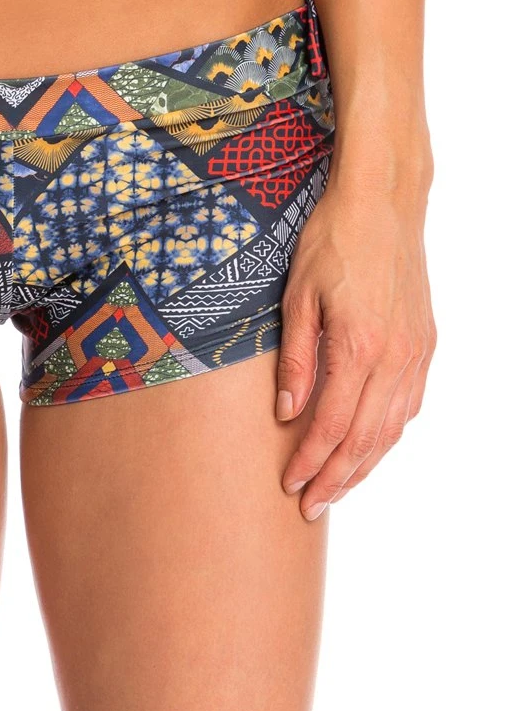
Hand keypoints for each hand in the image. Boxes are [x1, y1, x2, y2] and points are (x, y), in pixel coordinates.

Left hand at [274, 140, 436, 520]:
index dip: (310, 461)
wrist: (383, 203)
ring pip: (392, 427)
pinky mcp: (425, 342)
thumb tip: (286, 413)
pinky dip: (388, 434)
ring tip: (337, 489)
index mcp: (359, 345)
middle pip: (365, 438)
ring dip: (364, 464)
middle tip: (310, 507)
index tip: (288, 485)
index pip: (332, 425)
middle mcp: (395, 355)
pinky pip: (409, 403)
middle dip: (336, 478)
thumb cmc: (330, 242)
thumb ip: (296, 360)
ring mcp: (416, 351)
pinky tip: (370, 448)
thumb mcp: (296, 297)